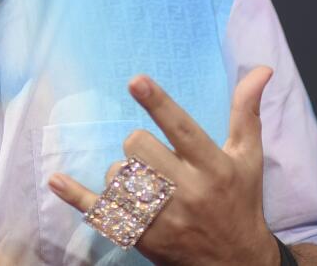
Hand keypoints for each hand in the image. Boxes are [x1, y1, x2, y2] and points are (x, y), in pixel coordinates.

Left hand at [48, 67, 277, 265]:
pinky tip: (56, 180)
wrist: (236, 262)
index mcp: (213, 167)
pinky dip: (75, 195)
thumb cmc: (240, 201)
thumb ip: (246, 112)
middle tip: (156, 159)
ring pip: (119, 176)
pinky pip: (101, 211)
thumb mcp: (248, 158)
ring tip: (148, 185)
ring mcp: (162, 218)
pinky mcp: (140, 237)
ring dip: (125, 173)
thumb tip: (261, 70)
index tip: (136, 81)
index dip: (158, 104)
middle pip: (138, 147)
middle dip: (140, 146)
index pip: (182, 130)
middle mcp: (187, 192)